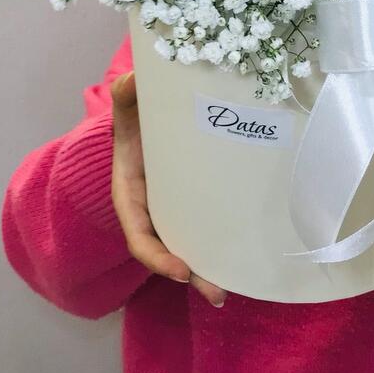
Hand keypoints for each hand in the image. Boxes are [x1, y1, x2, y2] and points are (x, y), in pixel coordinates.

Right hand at [110, 71, 226, 307]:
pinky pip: (207, 225)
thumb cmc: (137, 108)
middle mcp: (152, 207)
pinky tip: (247, 258)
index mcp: (132, 191)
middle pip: (168, 250)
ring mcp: (176, 207)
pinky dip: (222, 244)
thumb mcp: (128, 100)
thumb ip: (127, 92)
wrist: (151, 108)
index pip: (139, 232)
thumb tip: (133, 81)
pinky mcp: (198, 200)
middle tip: (217, 292)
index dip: (156, 255)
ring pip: (190, 246)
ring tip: (229, 291)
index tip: (179, 269)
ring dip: (208, 271)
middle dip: (191, 274)